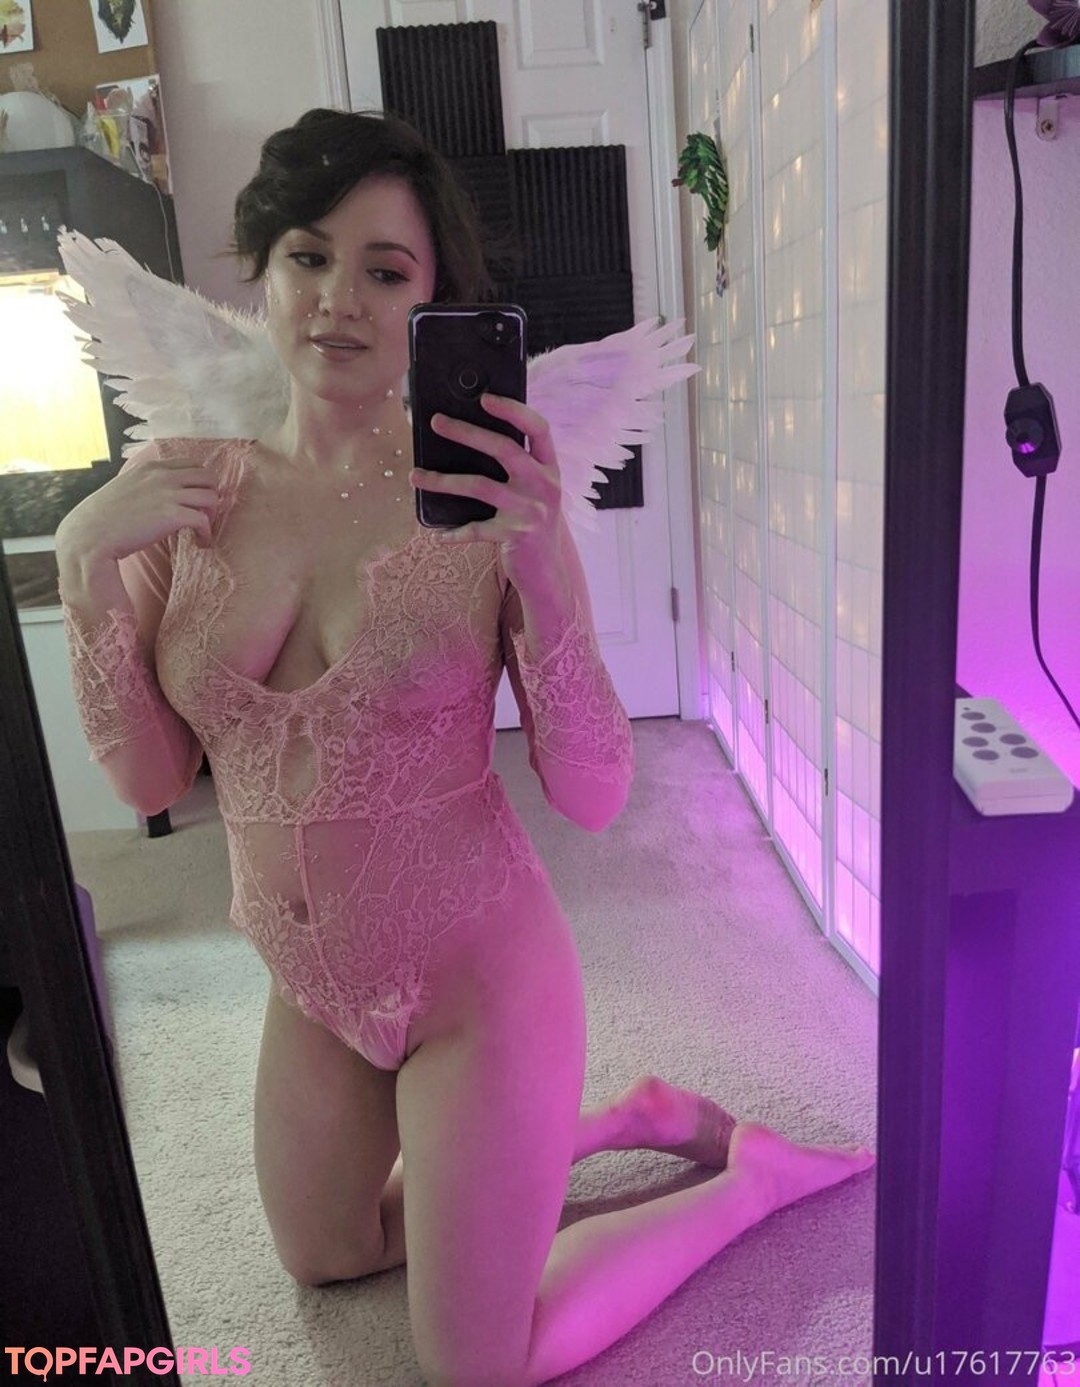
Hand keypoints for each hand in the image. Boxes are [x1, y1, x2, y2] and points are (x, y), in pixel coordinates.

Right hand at [57, 454, 219, 562]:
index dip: (200, 482)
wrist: (90, 535)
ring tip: (202, 531)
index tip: (197, 498)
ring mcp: (168, 494)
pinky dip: (207, 533)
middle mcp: (162, 476)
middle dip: (212, 495)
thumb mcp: (125, 487)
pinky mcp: (172, 515)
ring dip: (212, 515)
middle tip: (205, 514)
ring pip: (211, 496)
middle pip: (208, 476)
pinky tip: (200, 543)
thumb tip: (159, 495)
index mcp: (151, 467)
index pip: (192, 464)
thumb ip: (145, 485)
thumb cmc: (104, 518)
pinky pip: (204, 520)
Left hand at [408, 393, 565, 595]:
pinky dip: (454, 533)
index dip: (513, 410)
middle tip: (437, 422)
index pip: (538, 428)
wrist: (549, 573)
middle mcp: (544, 486)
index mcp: (550, 469)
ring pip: (480, 485)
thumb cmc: (533, 524)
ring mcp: (531, 511)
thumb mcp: (535, 492)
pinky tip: (437, 535)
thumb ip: (519, 468)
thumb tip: (472, 438)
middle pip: (504, 448)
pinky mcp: (515, 535)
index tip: (485, 398)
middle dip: (466, 432)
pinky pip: (476, 529)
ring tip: (416, 476)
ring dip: (443, 480)